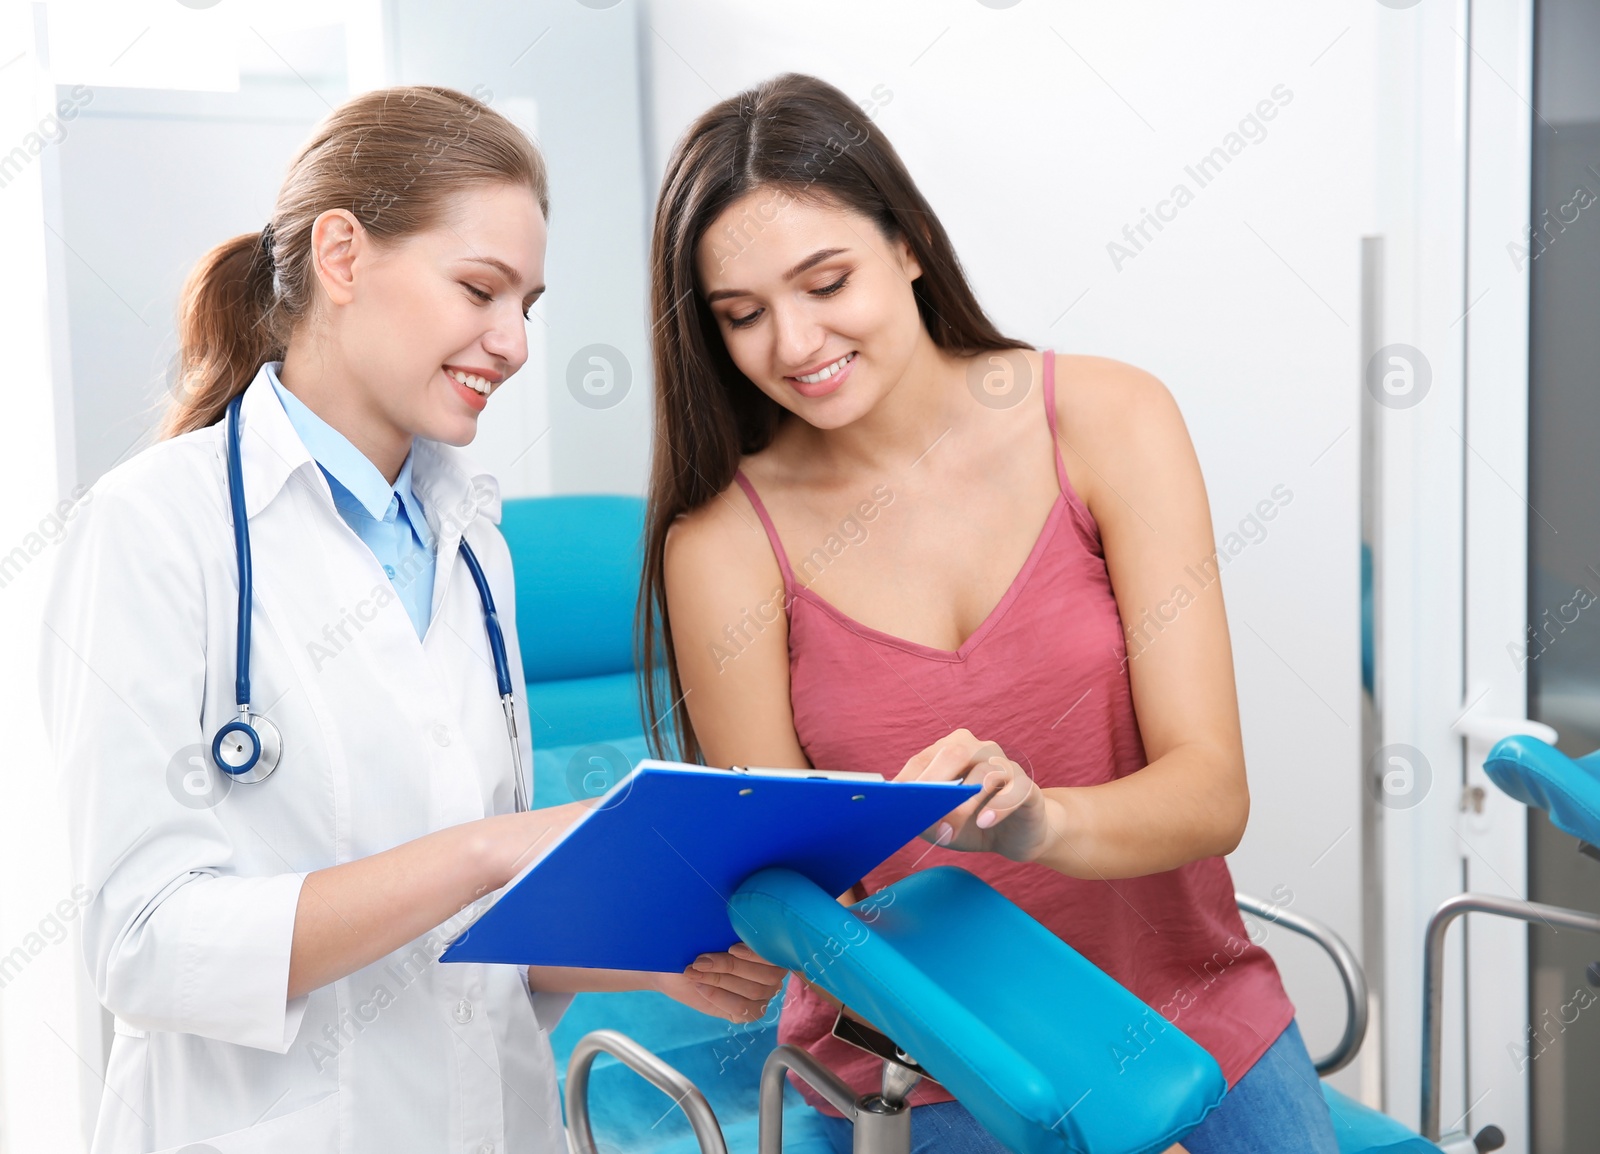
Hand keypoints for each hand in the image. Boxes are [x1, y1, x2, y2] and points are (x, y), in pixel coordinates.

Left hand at [653, 942, 786, 1022]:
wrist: (683, 968)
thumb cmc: (702, 945)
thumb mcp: (714, 934)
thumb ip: (727, 931)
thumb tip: (732, 920)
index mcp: (772, 949)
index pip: (775, 954)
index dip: (756, 953)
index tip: (732, 948)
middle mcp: (774, 973)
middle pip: (766, 975)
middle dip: (730, 967)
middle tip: (700, 961)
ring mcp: (764, 995)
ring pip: (753, 991)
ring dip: (719, 980)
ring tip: (695, 972)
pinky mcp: (750, 1012)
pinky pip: (742, 1008)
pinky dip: (719, 997)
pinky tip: (701, 987)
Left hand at [896, 728, 1055, 862]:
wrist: (1015, 836)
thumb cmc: (973, 823)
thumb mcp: (943, 822)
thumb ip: (925, 816)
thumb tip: (908, 815)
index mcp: (951, 751)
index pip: (923, 758)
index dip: (908, 779)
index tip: (894, 802)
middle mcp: (979, 749)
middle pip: (954, 753)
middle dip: (935, 782)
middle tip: (923, 812)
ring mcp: (1005, 764)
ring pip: (984, 772)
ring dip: (964, 804)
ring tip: (948, 831)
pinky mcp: (1027, 787)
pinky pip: (1014, 791)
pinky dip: (997, 807)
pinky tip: (984, 822)